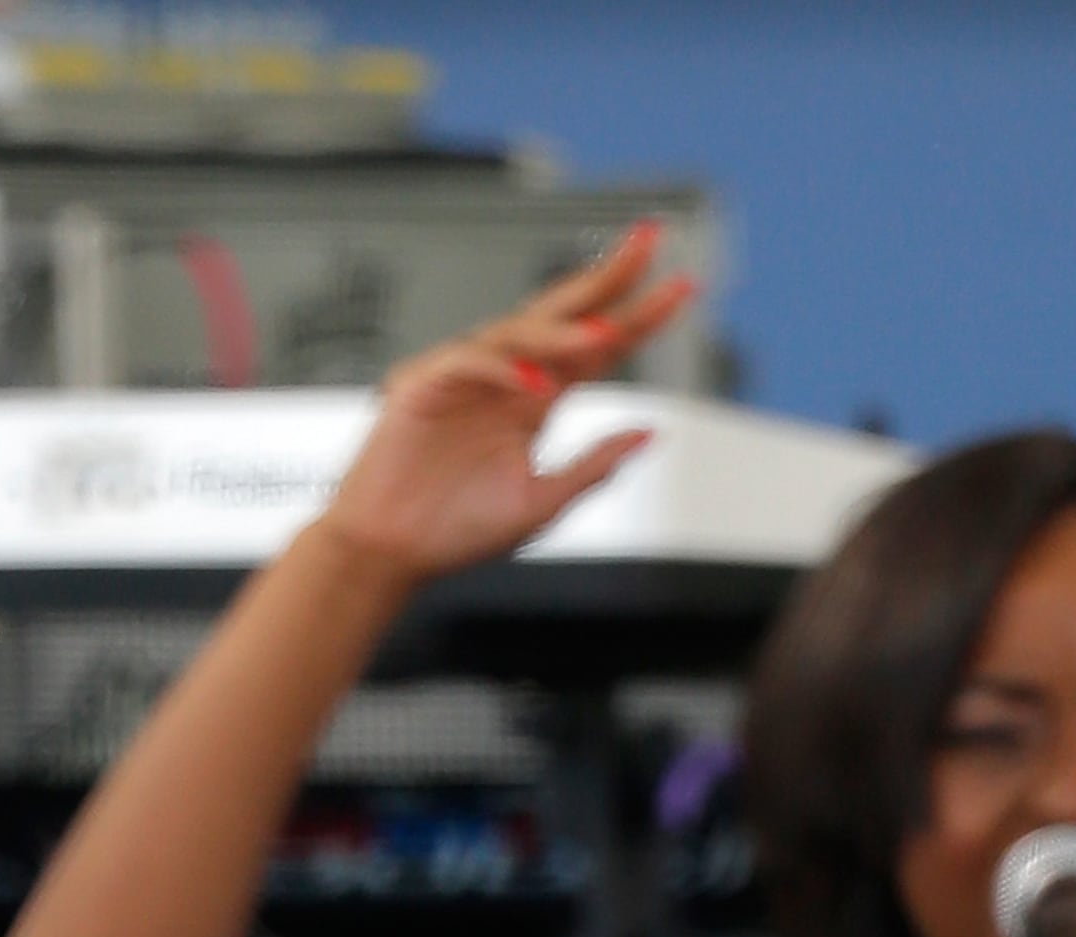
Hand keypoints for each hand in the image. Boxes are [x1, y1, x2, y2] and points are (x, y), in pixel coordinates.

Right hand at [311, 223, 696, 588]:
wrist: (390, 556)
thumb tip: (647, 434)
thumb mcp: (542, 504)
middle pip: (562, 312)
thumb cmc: (454, 532)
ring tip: (604, 336)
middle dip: (605, 276)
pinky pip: (468, 360)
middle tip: (646, 240)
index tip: (684, 288)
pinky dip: (503, 368)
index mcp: (534, 402)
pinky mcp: (421, 386)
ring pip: (518, 331)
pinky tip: (533, 383)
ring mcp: (462, 379)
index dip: (640, 317)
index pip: (597, 348)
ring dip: (563, 330)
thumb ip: (593, 466)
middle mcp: (504, 381)